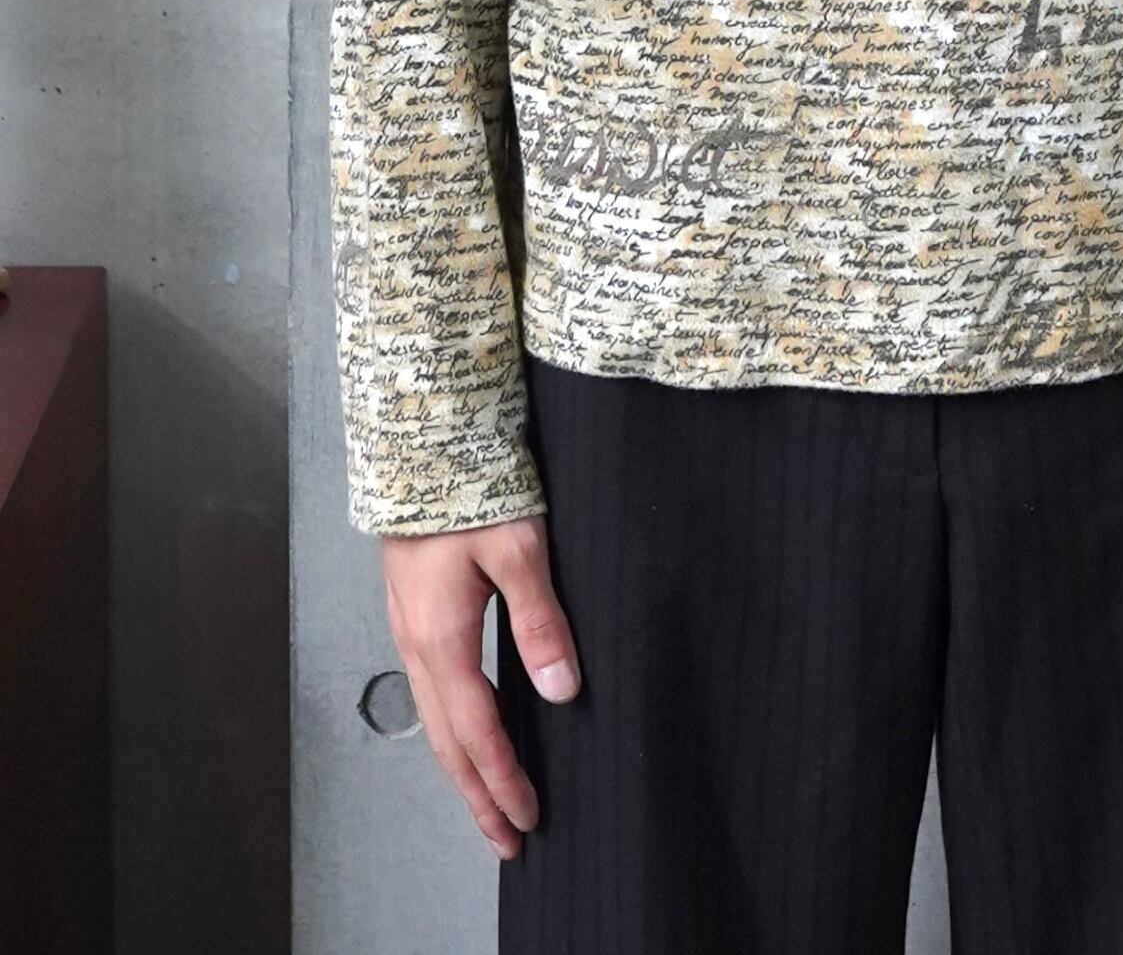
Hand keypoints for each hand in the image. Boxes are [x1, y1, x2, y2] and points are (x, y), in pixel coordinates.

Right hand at [381, 513, 581, 858]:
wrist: (424, 438)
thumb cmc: (470, 483)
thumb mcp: (517, 548)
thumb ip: (539, 620)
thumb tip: (560, 688)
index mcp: (440, 636)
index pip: (477, 730)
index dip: (503, 779)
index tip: (528, 817)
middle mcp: (417, 642)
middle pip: (447, 741)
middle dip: (477, 793)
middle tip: (507, 837)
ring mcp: (409, 627)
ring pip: (435, 719)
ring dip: (462, 766)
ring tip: (488, 799)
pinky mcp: (414, 611)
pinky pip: (431, 690)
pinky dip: (452, 728)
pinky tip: (470, 729)